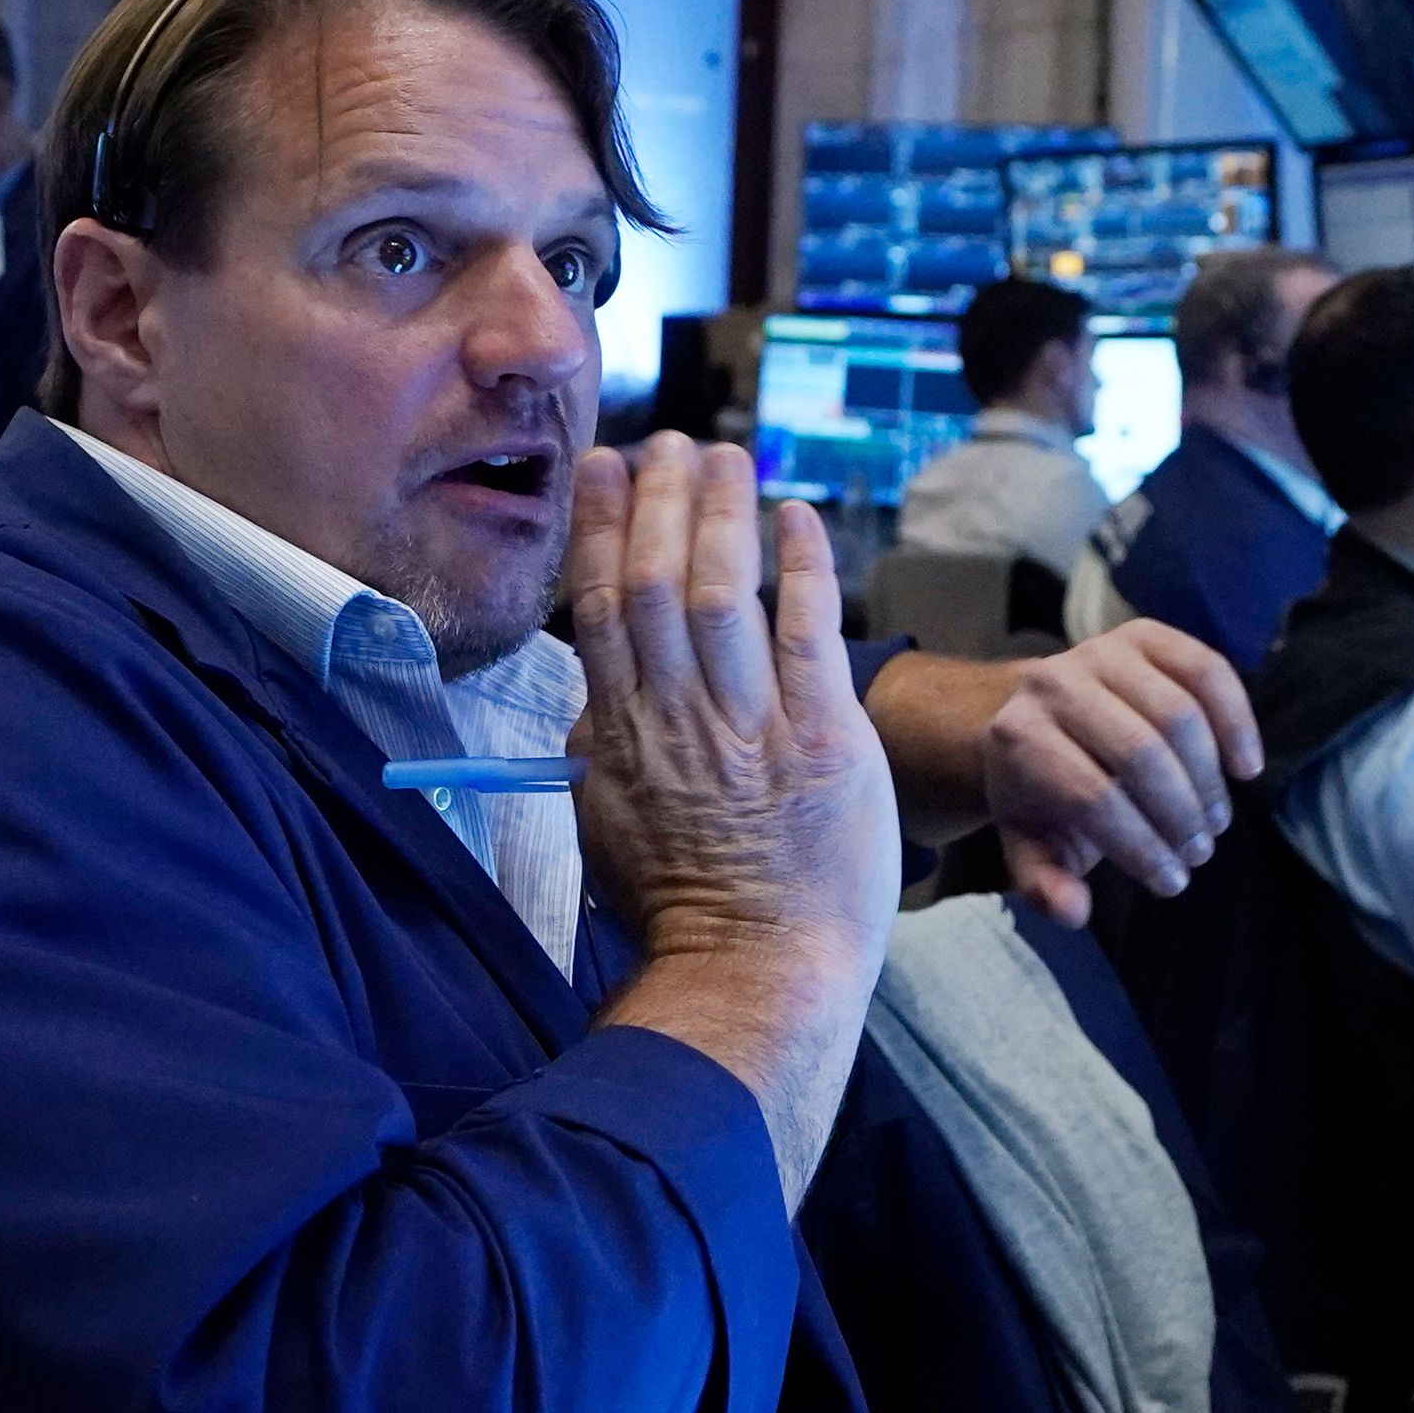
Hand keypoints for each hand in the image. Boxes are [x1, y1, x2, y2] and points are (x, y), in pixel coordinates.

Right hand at [570, 434, 898, 1194]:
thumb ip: (596, 754)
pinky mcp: (824, 739)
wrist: (756, 970)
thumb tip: (589, 703)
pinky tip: (799, 516)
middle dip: (661, 499)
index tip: (605, 469)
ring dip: (724, 514)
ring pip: (726, 592)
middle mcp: (677, 718)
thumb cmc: (681, 911)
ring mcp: (751, 726)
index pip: (601, 605)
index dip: (603, 525)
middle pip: (659, 581)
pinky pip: (808, 633)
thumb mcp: (606, 825)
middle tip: (668, 442)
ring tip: (726, 456)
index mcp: (619, 734)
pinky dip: (803, 568)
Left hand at [863, 621, 1262, 921]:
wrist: (1036, 715)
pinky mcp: (1146, 635)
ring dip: (1209, 778)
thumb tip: (1073, 911)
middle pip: (1141, 754)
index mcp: (1018, 737)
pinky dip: (1237, 720)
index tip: (1171, 882)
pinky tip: (1246, 768)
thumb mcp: (1030, 843)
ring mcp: (1102, 651)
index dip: (1140, 846)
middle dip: (1180, 814)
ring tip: (1214, 822)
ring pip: (1180, 714)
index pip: (1091, 798)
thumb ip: (1044, 881)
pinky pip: (1209, 671)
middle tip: (1199, 853)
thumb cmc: (1040, 791)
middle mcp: (1054, 683)